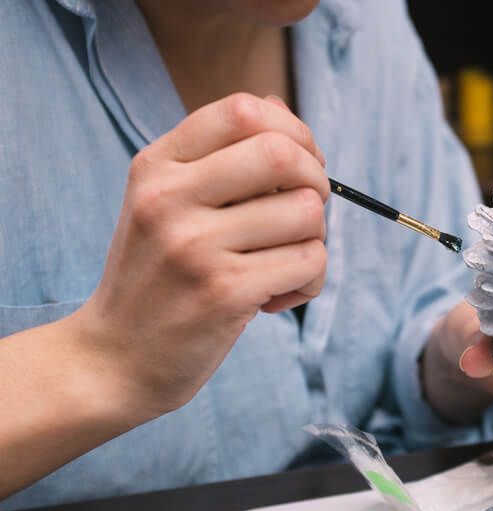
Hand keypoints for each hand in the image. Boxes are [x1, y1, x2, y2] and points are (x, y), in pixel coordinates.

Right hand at [69, 93, 329, 418]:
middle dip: (316, 181)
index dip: (293, 130)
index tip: (301, 163)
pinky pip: (309, 263)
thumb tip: (280, 106)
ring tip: (280, 266)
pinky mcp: (225, 291)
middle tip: (305, 214)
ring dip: (313, 242)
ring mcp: (196, 245)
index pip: (243, 110)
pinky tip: (275, 298)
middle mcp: (170, 198)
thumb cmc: (156, 278)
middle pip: (283, 154)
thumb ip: (218, 158)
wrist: (114, 359)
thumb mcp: (166, 205)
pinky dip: (309, 282)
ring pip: (307, 213)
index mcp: (157, 166)